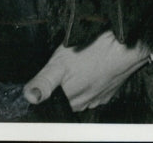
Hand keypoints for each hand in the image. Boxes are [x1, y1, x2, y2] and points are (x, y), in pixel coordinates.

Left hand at [23, 32, 150, 111]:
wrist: (122, 47)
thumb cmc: (91, 53)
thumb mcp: (59, 64)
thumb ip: (44, 82)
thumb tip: (29, 97)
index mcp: (71, 101)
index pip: (55, 102)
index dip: (51, 89)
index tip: (54, 75)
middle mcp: (84, 104)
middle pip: (67, 99)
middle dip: (64, 85)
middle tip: (66, 65)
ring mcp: (98, 98)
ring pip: (81, 94)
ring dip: (78, 83)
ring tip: (79, 64)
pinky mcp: (109, 91)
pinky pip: (94, 89)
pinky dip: (91, 80)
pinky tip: (91, 66)